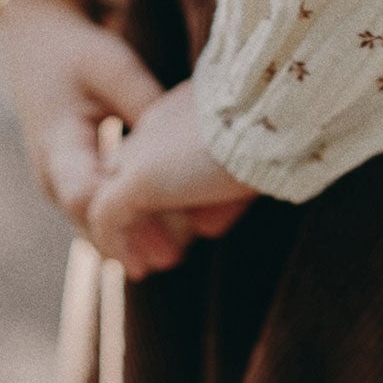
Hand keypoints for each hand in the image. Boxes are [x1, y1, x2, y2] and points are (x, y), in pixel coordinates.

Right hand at [0, 0, 170, 236]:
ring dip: (130, 240)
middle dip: (131, 241)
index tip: (154, 231)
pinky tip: (160, 240)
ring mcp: (57, 182)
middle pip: (89, 222)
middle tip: (174, 258)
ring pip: (91, 225)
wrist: (37, 43)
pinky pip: (95, 214)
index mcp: (57, 144)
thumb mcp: (112, 68)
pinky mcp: (71, 180)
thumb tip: (181, 145)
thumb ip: (144, 106)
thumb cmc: (78, 52)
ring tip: (173, 256)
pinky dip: (124, 225)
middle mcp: (52, 173)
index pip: (84, 196)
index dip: (120, 219)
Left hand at [86, 78, 258, 278]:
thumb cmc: (275, 133)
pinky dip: (118, 245)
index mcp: (180, 113)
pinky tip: (137, 269)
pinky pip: (107, 218)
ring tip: (145, 265)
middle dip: (136, 213)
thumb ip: (222, 183)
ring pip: (112, 197)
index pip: (153, 152)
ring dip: (128, 235)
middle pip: (125, 174)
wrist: (268, 115)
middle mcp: (154, 127)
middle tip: (157, 248)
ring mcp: (140, 153)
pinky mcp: (136, 180)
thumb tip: (201, 228)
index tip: (180, 220)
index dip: (159, 190)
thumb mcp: (251, 154)